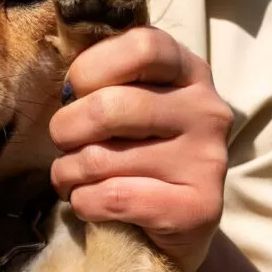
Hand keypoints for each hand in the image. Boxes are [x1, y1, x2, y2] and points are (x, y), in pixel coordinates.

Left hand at [49, 27, 232, 271]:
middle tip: (63, 141)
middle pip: (112, 105)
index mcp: (190, 72)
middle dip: (66, 127)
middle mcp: (208, 111)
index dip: (92, 66)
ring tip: (70, 177)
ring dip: (67, 171)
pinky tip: (88, 201)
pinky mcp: (198, 209)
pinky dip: (84, 201)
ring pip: (101, 158)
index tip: (74, 91)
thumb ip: (107, 78)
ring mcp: (207, 161)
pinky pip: (112, 198)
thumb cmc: (138, 150)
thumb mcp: (130, 101)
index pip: (142, 46)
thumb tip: (65, 81)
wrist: (176, 225)